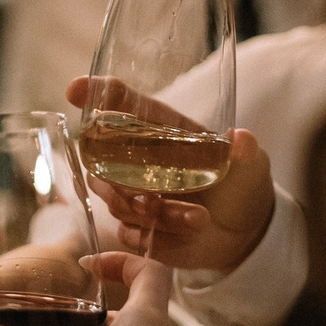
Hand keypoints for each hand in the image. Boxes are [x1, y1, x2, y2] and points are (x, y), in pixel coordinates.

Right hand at [68, 80, 277, 276]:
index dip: (96, 92)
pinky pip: (128, 233)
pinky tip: (187, 234)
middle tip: (154, 198)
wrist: (243, 232)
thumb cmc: (242, 185)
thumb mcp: (250, 164)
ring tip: (199, 218)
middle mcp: (138, 158)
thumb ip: (245, 152)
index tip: (75, 89)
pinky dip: (157, 236)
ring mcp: (132, 193)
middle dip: (121, 183)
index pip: (121, 102)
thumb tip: (241, 139)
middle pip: (99, 160)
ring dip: (157, 214)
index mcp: (161, 129)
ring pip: (117, 202)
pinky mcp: (135, 227)